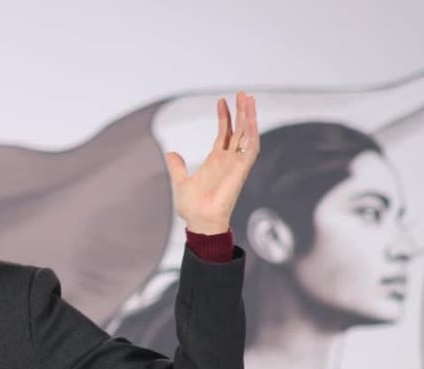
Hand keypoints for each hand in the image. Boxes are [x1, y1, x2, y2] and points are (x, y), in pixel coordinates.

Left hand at [165, 91, 259, 234]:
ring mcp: (236, 164)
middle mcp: (229, 161)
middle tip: (243, 93)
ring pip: (247, 136)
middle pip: (239, 131)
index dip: (225, 118)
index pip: (225, 134)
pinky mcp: (241, 170)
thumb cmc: (192, 207)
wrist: (199, 221)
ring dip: (249, 118)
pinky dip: (252, 133)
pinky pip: (251, 149)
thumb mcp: (181, 181)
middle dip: (241, 112)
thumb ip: (178, 166)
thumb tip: (170, 153)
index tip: (222, 101)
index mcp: (216, 161)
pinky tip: (251, 119)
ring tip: (249, 99)